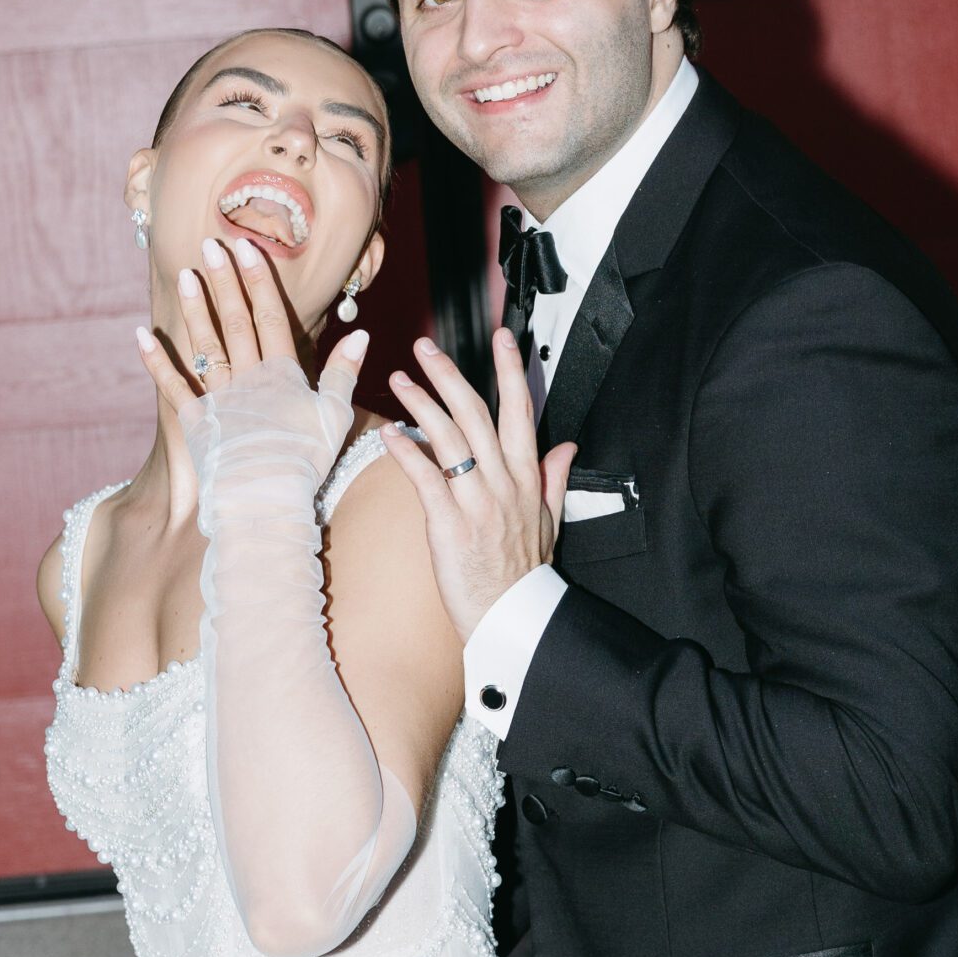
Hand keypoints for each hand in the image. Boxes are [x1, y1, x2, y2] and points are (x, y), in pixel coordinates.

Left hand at [135, 235, 366, 473]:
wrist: (266, 503)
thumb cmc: (305, 463)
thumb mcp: (335, 416)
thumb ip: (345, 373)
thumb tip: (362, 334)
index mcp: (283, 376)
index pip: (270, 317)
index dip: (258, 280)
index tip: (247, 247)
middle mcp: (248, 379)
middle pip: (235, 322)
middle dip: (223, 281)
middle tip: (210, 245)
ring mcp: (219, 399)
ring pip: (206, 345)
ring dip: (195, 309)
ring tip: (185, 275)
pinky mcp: (196, 422)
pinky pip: (173, 387)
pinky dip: (156, 362)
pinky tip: (141, 336)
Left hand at [382, 328, 575, 643]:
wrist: (510, 617)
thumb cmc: (523, 572)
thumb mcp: (549, 521)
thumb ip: (553, 477)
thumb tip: (568, 446)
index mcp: (526, 477)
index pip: (521, 411)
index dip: (512, 371)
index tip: (502, 339)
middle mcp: (502, 483)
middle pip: (477, 414)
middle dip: (450, 374)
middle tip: (426, 348)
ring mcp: (476, 502)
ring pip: (448, 438)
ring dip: (421, 404)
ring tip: (399, 379)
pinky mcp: (449, 524)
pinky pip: (427, 478)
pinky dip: (407, 452)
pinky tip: (389, 434)